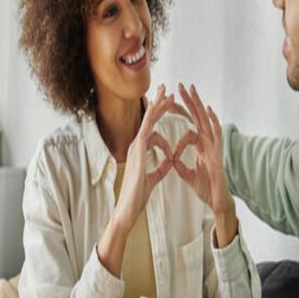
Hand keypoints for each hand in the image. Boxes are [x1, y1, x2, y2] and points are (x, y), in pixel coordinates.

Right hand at [114, 85, 174, 230]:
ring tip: (170, 94)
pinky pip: (146, 129)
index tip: (170, 106)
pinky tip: (157, 106)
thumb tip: (169, 161)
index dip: (160, 117)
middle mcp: (136, 146)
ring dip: (159, 106)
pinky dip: (152, 117)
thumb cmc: (137, 195)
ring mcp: (135, 148)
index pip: (152, 129)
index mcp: (140, 152)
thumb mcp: (154, 178)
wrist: (128, 208)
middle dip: (158, 104)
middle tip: (167, 89)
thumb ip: (161, 168)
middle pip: (149, 120)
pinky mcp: (138, 152)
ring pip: (148, 121)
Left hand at [173, 84, 232, 213]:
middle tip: (180, 86)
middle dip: (189, 102)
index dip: (179, 125)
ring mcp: (214, 146)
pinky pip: (216, 133)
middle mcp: (207, 143)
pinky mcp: (218, 152)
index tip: (169, 121)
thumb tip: (172, 160)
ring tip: (191, 89)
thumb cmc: (206, 189)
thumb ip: (181, 166)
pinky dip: (213, 121)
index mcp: (201, 147)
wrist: (217, 201)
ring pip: (205, 120)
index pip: (189, 129)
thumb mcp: (188, 176)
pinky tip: (207, 109)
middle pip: (197, 118)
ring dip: (198, 104)